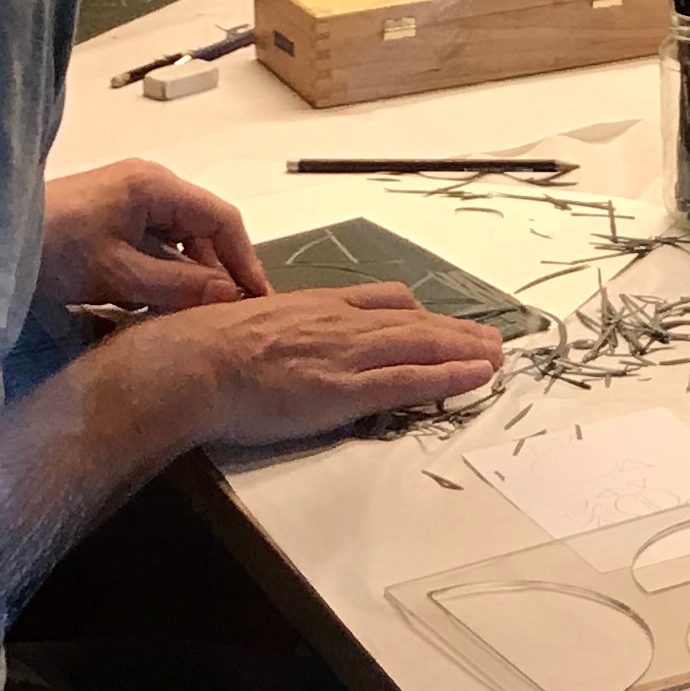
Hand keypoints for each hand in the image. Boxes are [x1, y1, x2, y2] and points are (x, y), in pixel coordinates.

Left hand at [42, 160, 266, 313]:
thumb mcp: (117, 275)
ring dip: (187, 278)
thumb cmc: (53, 251)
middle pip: (202, 229)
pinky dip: (161, 274)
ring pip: (177, 241)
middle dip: (217, 273)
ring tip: (197, 320)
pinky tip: (159, 308)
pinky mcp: (110, 219)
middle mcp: (150, 186)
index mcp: (157, 187)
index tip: (258, 302)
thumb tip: (231, 296)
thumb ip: (177, 286)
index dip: (244, 261)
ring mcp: (128, 200)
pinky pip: (152, 245)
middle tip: (228, 319)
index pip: (222, 219)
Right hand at [166, 282, 503, 446]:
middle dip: (454, 330)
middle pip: (413, 320)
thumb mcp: (253, 320)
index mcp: (317, 306)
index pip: (382, 301)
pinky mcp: (344, 390)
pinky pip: (409, 381)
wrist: (194, 364)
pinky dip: (448, 377)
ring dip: (464, 350)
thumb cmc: (207, 346)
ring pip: (421, 345)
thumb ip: (281, 328)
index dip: (417, 314)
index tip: (438, 321)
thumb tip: (284, 341)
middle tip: (489, 339)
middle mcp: (341, 322)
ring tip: (496, 356)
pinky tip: (474, 377)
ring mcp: (346, 355)